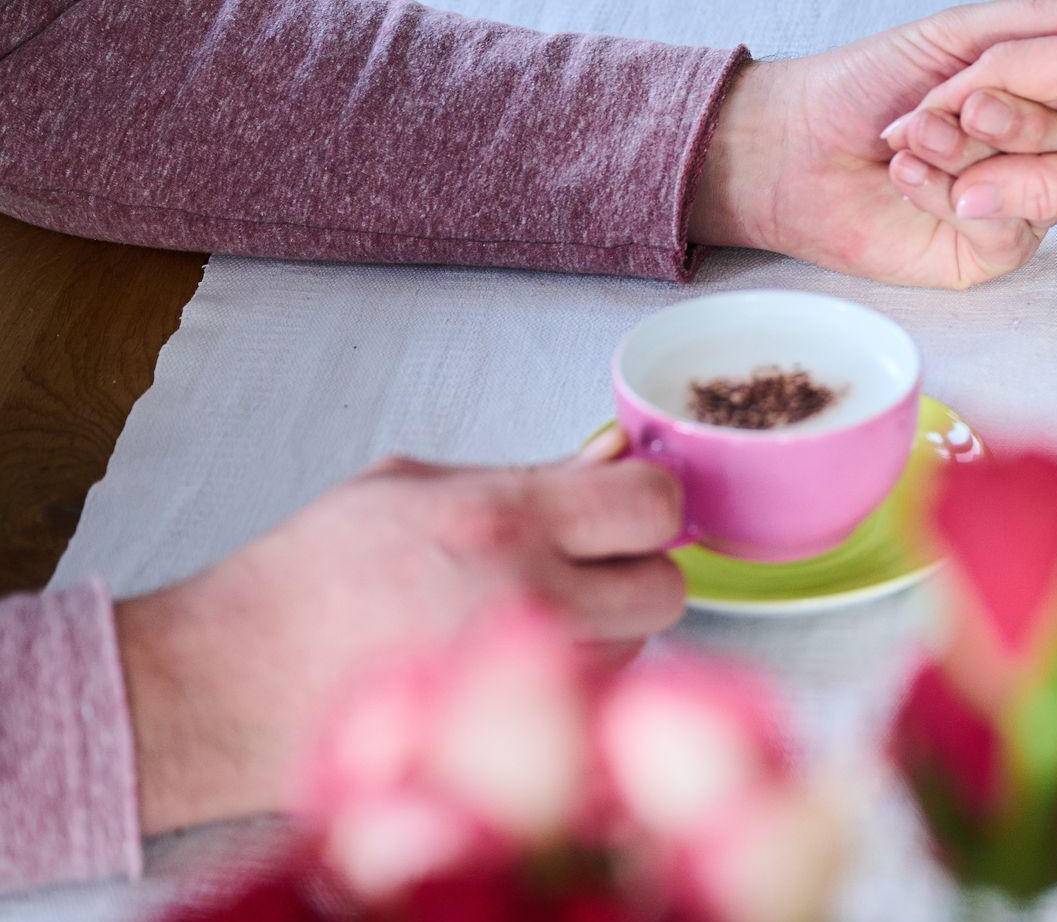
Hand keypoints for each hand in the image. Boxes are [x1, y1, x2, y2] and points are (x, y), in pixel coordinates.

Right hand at [115, 456, 684, 833]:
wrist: (231, 684)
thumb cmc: (310, 579)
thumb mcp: (407, 487)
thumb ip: (526, 475)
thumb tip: (614, 459)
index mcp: (501, 520)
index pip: (652, 504)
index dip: (650, 502)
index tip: (626, 505)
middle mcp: (527, 598)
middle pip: (666, 587)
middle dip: (640, 571)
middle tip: (590, 564)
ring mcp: (527, 677)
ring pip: (637, 648)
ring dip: (609, 629)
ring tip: (528, 614)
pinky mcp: (518, 736)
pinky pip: (595, 699)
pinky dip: (579, 679)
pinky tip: (513, 661)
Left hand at [686, 0, 1056, 288]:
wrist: (792, 148)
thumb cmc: (861, 86)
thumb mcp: (950, 37)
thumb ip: (1028, 21)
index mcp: (1029, 103)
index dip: (1048, 81)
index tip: (1004, 70)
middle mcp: (1028, 157)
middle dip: (1001, 123)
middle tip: (956, 108)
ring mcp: (1011, 205)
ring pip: (1032, 188)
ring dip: (963, 156)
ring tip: (910, 137)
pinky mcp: (984, 252)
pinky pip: (1001, 229)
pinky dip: (950, 197)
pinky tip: (905, 174)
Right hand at [887, 3, 1056, 238]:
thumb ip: (1040, 190)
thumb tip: (966, 199)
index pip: (1009, 67)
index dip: (949, 106)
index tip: (906, 137)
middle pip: (1017, 61)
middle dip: (961, 107)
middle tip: (910, 145)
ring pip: (1038, 67)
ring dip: (994, 108)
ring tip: (946, 147)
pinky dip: (1032, 105)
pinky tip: (1001, 137)